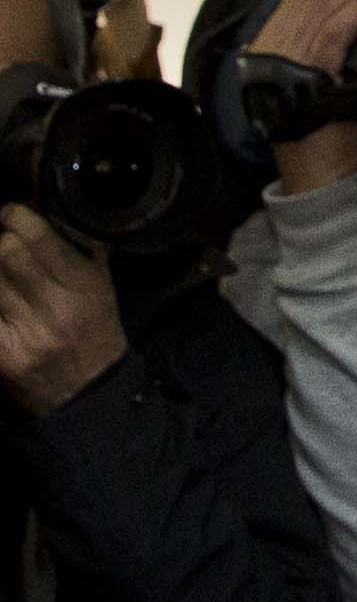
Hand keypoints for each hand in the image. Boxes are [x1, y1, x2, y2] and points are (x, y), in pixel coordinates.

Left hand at [0, 206, 130, 414]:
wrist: (89, 389)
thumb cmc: (95, 328)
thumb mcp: (102, 284)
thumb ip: (80, 247)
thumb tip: (43, 212)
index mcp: (84, 286)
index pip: (36, 239)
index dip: (16, 218)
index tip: (10, 214)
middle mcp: (55, 308)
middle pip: (5, 254)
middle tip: (2, 241)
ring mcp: (25, 334)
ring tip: (3, 273)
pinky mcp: (2, 355)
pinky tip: (2, 295)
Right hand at [249, 0, 356, 193]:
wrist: (314, 174)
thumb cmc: (323, 133)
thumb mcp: (321, 83)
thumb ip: (327, 49)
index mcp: (272, 47)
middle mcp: (272, 47)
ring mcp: (286, 59)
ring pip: (322, 8)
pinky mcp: (307, 74)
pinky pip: (332, 35)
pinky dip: (354, 15)